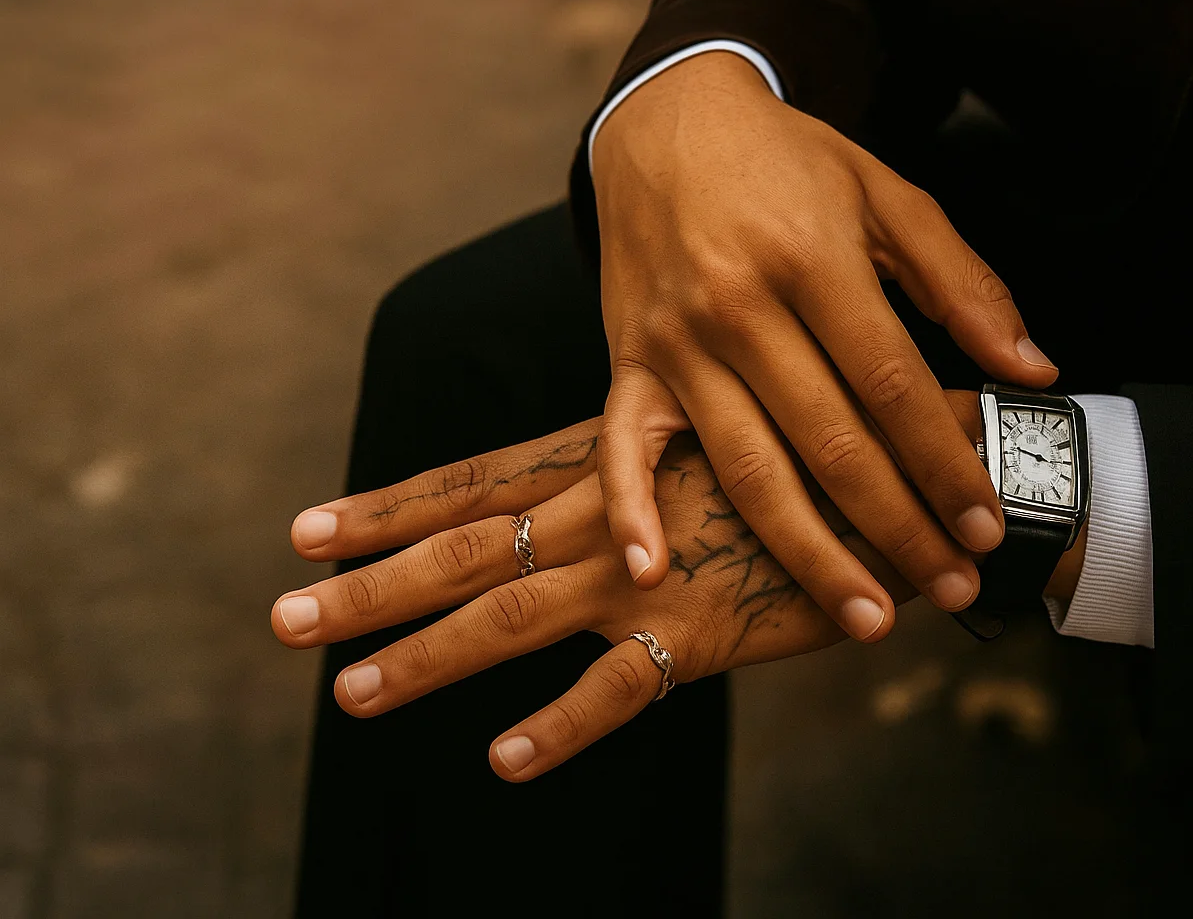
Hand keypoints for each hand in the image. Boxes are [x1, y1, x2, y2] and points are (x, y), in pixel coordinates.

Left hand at [274, 395, 983, 779]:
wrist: (903, 468)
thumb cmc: (802, 449)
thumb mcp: (700, 441)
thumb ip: (630, 472)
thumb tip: (564, 503)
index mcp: (606, 460)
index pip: (470, 482)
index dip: (384, 508)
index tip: (303, 530)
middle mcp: (611, 510)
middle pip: (464, 551)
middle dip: (370, 587)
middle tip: (283, 619)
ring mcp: (651, 569)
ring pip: (514, 615)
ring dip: (429, 654)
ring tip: (352, 693)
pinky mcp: (707, 629)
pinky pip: (620, 687)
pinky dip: (560, 724)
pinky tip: (503, 758)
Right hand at [591, 51, 1056, 640]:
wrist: (667, 120)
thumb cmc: (788, 162)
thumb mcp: (887, 194)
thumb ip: (962, 282)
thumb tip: (1031, 370)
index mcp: (811, 259)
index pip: (892, 385)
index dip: (945, 461)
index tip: (987, 521)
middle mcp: (739, 306)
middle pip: (831, 442)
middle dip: (899, 526)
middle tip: (952, 587)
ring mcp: (676, 341)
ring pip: (747, 467)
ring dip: (809, 553)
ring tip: (866, 616)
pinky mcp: (628, 361)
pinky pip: (620, 446)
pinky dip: (630, 510)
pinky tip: (653, 571)